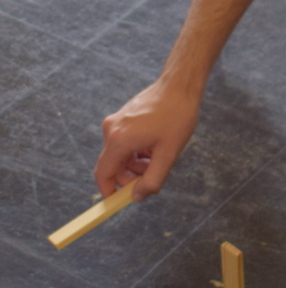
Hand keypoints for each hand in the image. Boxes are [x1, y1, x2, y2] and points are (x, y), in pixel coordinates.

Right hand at [94, 77, 200, 199]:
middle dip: (130, 176)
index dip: (109, 192)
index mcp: (119, 140)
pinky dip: (137, 151)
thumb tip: (137, 197)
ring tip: (158, 156)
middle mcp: (111, 130)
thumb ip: (152, 179)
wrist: (179, 86)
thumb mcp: (168, 154)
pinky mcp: (122, 117)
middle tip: (153, 174)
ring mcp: (115, 121)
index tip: (120, 202)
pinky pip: (124, 143)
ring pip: (120, 155)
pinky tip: (155, 145)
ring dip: (136, 164)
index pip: (103, 175)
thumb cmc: (177, 117)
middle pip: (112, 166)